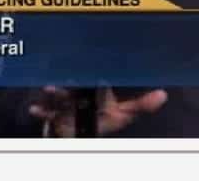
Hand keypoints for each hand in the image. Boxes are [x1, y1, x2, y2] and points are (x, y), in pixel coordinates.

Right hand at [28, 86, 166, 136]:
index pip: (96, 78)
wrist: (80, 128)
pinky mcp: (54, 114)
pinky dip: (40, 111)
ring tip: (49, 89)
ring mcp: (66, 103)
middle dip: (71, 82)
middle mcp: (80, 92)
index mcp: (97, 89)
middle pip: (75, 85)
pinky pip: (45, 113)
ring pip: (59, 96)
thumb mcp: (123, 112)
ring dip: (54, 93)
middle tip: (68, 77)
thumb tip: (163, 95)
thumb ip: (142, 104)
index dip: (94, 73)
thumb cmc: (103, 117)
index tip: (93, 70)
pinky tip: (35, 109)